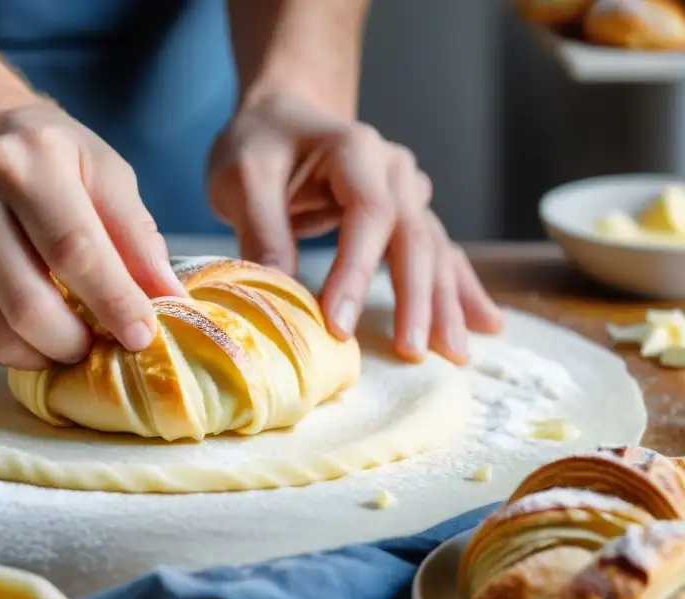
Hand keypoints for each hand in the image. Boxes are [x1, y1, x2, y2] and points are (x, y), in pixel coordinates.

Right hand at [0, 100, 185, 369]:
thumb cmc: (43, 154)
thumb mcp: (100, 169)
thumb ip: (136, 234)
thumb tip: (168, 298)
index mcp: (29, 163)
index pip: (76, 252)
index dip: (114, 303)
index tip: (143, 336)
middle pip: (30, 304)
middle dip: (77, 342)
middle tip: (104, 346)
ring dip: (46, 356)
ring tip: (73, 345)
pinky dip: (14, 352)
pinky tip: (37, 338)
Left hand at [207, 93, 503, 364]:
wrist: (282, 117)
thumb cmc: (260, 144)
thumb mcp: (242, 176)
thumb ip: (261, 229)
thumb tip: (280, 293)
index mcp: (354, 150)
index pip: (368, 214)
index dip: (356, 272)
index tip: (338, 325)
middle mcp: (394, 169)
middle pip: (414, 236)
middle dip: (416, 299)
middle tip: (411, 351)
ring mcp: (408, 192)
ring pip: (434, 251)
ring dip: (445, 304)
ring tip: (455, 353)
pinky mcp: (408, 216)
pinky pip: (440, 255)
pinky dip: (461, 291)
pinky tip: (486, 324)